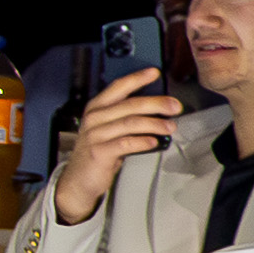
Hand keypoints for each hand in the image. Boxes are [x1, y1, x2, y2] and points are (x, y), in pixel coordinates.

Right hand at [52, 70, 178, 223]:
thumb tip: (156, 109)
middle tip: (174, 106)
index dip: (137, 78)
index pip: (118, 87)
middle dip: (155, 103)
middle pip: (129, 105)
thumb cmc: (98, 152)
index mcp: (96, 108)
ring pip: (130, 123)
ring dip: (154, 124)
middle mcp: (95, 119)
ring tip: (169, 126)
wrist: (79, 179)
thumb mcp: (107, 129)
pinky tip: (154, 142)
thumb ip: (125, 117)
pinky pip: (125, 143)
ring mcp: (95, 135)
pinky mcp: (99, 152)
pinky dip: (142, 141)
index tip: (154, 73)